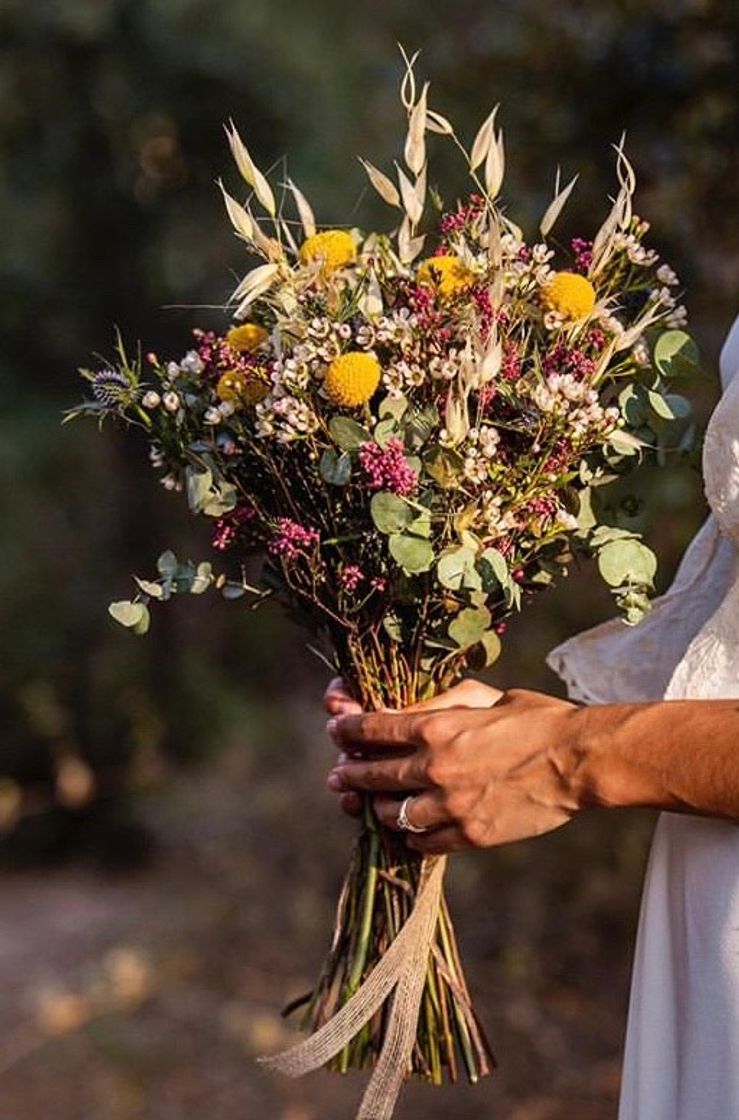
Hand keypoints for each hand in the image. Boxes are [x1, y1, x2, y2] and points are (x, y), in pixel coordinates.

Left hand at [325, 680, 579, 852]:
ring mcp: (451, 806)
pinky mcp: (470, 835)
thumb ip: (441, 702)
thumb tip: (405, 706)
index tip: (335, 731)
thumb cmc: (536, 718)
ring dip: (374, 809)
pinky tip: (408, 829)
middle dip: (348, 774)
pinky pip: (423, 843)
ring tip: (368, 805)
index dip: (346, 730)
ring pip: (391, 815)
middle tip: (337, 776)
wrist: (578, 760)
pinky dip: (411, 836)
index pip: (372, 729)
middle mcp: (435, 768)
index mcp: (436, 728)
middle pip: (373, 775)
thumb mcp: (485, 696)